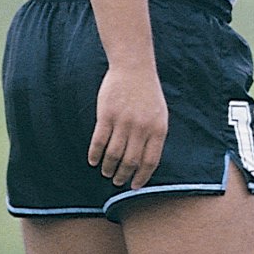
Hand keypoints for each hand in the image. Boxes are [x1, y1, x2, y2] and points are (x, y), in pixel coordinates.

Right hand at [88, 64, 168, 188]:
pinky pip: (99, 142)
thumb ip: (154, 136)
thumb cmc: (148, 93)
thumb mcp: (159, 114)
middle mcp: (141, 128)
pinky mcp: (106, 115)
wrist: (134, 67)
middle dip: (123, 175)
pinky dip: (95, 155)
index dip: (142, 177)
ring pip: (113, 154)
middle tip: (117, 181)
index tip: (134, 186)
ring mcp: (123, 122)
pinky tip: (93, 161)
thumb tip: (146, 163)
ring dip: (108, 168)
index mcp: (158, 128)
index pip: (150, 161)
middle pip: (130, 161)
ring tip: (106, 173)